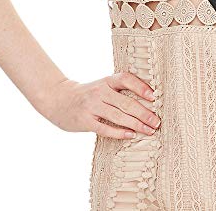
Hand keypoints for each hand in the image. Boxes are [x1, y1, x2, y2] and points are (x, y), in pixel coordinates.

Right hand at [36, 72, 160, 138]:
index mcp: (106, 81)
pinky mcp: (85, 121)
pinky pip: (105, 128)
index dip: (140, 87)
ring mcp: (92, 106)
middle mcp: (100, 92)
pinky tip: (131, 135)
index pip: (126, 79)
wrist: (58, 99)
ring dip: (136, 124)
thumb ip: (118, 90)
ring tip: (149, 130)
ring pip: (118, 116)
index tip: (153, 96)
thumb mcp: (102, 85)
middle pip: (126, 102)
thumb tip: (147, 100)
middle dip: (144, 113)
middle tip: (156, 121)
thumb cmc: (88, 93)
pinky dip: (119, 132)